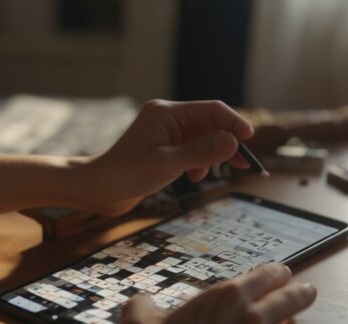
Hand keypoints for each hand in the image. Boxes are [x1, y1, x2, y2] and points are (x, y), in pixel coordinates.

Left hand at [77, 100, 253, 215]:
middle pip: (210, 124)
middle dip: (228, 143)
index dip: (234, 123)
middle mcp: (168, 118)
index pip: (212, 110)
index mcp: (167, 112)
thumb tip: (233, 142)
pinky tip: (192, 177)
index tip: (250, 141)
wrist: (98, 189)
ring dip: (212, 155)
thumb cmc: (126, 174)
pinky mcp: (164, 148)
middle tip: (245, 163)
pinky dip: (199, 162)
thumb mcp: (167, 165)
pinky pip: (193, 150)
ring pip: (204, 138)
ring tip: (209, 175)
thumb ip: (201, 152)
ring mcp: (166, 133)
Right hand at [118, 263, 316, 323]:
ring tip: (304, 302)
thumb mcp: (137, 322)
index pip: (263, 275)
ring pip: (288, 318)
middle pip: (286, 294)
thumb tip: (141, 302)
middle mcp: (248, 311)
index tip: (280, 272)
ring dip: (297, 308)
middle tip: (305, 288)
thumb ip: (142, 305)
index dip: (275, 272)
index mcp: (224, 294)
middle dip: (297, 289)